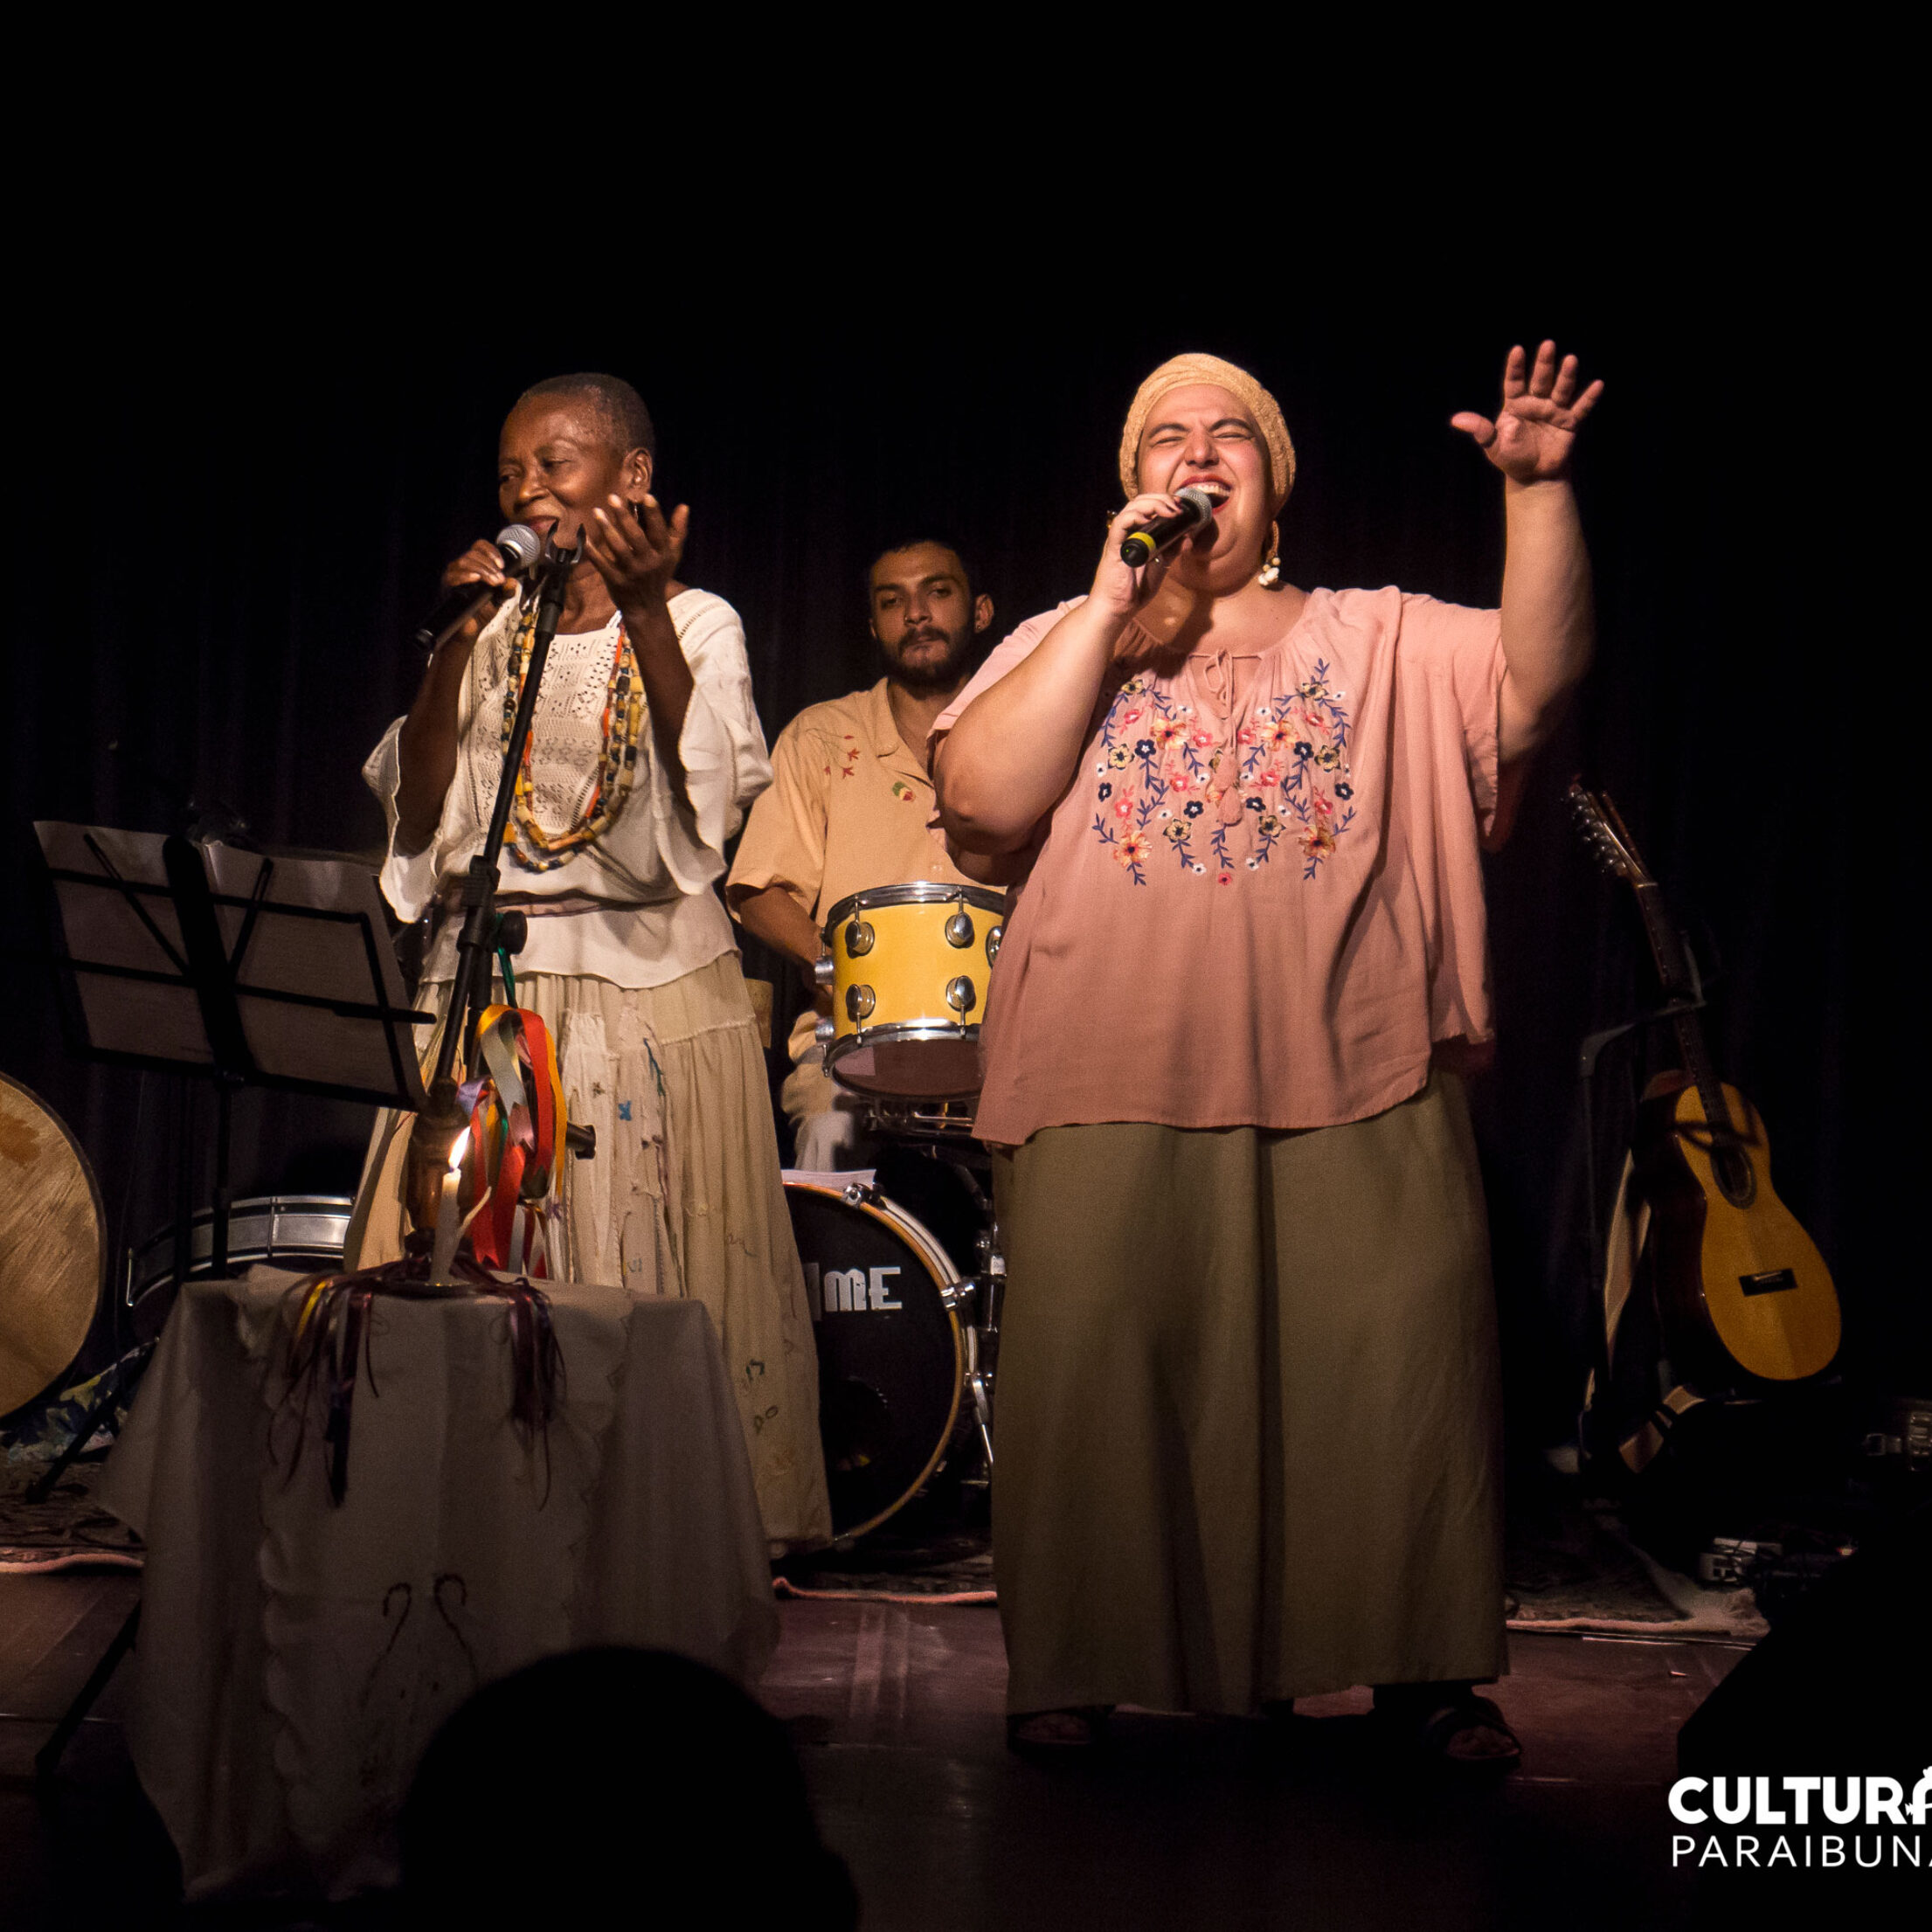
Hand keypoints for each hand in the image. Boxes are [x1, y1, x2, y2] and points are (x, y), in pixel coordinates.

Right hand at [435, 537, 515, 653]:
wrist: (469, 630)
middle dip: (489, 565)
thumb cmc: (480, 612)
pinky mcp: (446, 586)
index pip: (479, 547)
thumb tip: (513, 582)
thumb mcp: (498, 600)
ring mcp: (452, 575)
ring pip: (463, 562)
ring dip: (481, 570)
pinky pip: (453, 576)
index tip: (502, 565)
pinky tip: (476, 579)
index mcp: (474, 566)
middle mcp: (461, 567)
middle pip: (472, 554)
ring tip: (493, 582)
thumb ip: (505, 591)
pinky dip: (465, 576)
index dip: (491, 551)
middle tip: (499, 579)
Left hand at [586, 492, 688, 614]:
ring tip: (596, 511)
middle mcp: (649, 564)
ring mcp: (631, 573)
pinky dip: (593, 551)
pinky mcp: (616, 581)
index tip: (645, 496)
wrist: (646, 608)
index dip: (654, 515)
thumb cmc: (658, 575)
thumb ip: (677, 531)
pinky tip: (583, 536)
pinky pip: (602, 564)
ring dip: (606, 529)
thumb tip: (684, 506)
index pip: (659, 532)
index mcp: (663, 555)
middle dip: (624, 517)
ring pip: (618, 548)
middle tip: (612, 498)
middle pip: (636, 537)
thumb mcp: (672, 555)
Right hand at [1091, 494, 1196, 615]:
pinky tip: (1149, 519)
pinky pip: (1121, 524)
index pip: (1147, 507)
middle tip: (1178, 506)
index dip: (1163, 501)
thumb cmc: (1134, 590)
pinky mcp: (1114, 547)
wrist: (1118, 608)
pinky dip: (1135, 516)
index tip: (1181, 506)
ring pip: (1131, 508)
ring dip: (1153, 504)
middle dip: (1161, 499)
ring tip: (1170, 512)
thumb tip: (1187, 537)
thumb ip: (1172, 551)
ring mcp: (1120, 539)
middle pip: (1140, 502)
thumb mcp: (1160, 566)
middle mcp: (1127, 533)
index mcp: (1137, 535)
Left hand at [1452, 341, 1603, 483]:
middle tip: (1548, 344)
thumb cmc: (1511, 458)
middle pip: (1540, 380)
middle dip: (1544, 364)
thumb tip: (1456, 420)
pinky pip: (1581, 408)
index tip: (1517, 350)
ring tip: (1570, 359)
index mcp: (1515, 405)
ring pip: (1561, 389)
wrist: (1533, 477)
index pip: (1514, 382)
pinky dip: (1589, 398)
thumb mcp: (1493, 445)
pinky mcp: (1569, 422)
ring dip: (1566, 375)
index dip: (1516, 367)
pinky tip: (1597, 385)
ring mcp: (1554, 410)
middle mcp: (1536, 403)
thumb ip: (1480, 430)